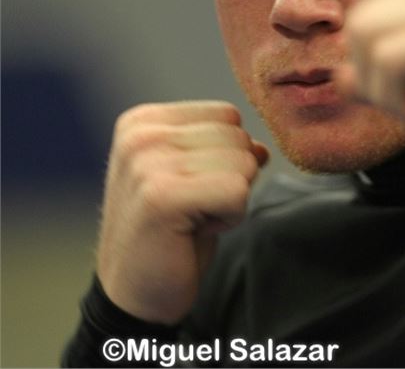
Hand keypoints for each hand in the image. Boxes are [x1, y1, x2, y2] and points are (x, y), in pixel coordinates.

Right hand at [95, 101, 267, 323]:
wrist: (136, 295)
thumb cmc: (170, 235)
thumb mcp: (196, 178)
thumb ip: (225, 151)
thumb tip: (262, 147)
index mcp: (144, 121)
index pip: (228, 115)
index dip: (225, 157)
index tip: (190, 189)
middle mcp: (141, 134)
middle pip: (238, 136)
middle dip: (231, 178)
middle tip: (192, 210)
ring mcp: (147, 162)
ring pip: (244, 162)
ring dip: (231, 199)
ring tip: (191, 219)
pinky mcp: (161, 195)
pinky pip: (238, 192)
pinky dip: (231, 218)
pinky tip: (193, 232)